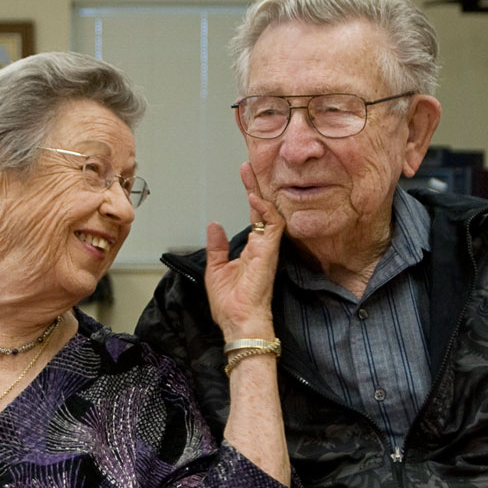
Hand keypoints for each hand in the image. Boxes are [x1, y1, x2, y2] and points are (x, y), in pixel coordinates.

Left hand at [205, 163, 284, 340]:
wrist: (239, 323)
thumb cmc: (231, 304)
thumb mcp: (216, 269)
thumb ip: (217, 247)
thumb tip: (213, 225)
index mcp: (253, 249)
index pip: (256, 215)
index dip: (252, 194)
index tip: (247, 175)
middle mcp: (263, 246)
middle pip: (264, 208)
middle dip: (257, 185)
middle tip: (250, 165)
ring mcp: (268, 249)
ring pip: (271, 213)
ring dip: (261, 192)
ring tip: (251, 172)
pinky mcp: (269, 254)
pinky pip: (273, 227)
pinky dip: (264, 211)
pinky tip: (254, 198)